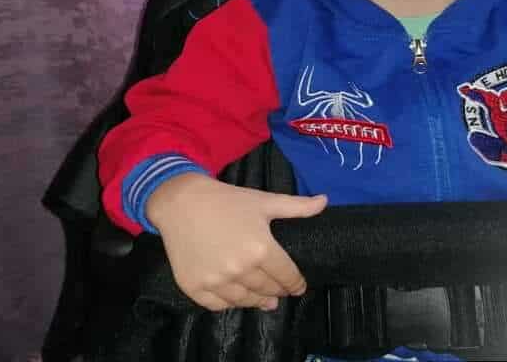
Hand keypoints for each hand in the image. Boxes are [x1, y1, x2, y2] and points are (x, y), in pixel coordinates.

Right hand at [146, 172, 327, 311]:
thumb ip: (297, 207)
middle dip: (277, 291)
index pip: (287, 276)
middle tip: (281, 291)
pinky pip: (218, 305)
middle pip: (268, 290)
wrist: (181, 202)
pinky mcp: (195, 287)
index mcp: (261, 249)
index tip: (298, 287)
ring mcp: (216, 281)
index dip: (296, 283)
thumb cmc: (226, 200)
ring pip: (245, 301)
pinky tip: (236, 297)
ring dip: (257, 301)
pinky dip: (229, 303)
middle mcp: (240, 269)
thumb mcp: (264, 200)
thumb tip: (325, 202)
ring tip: (264, 300)